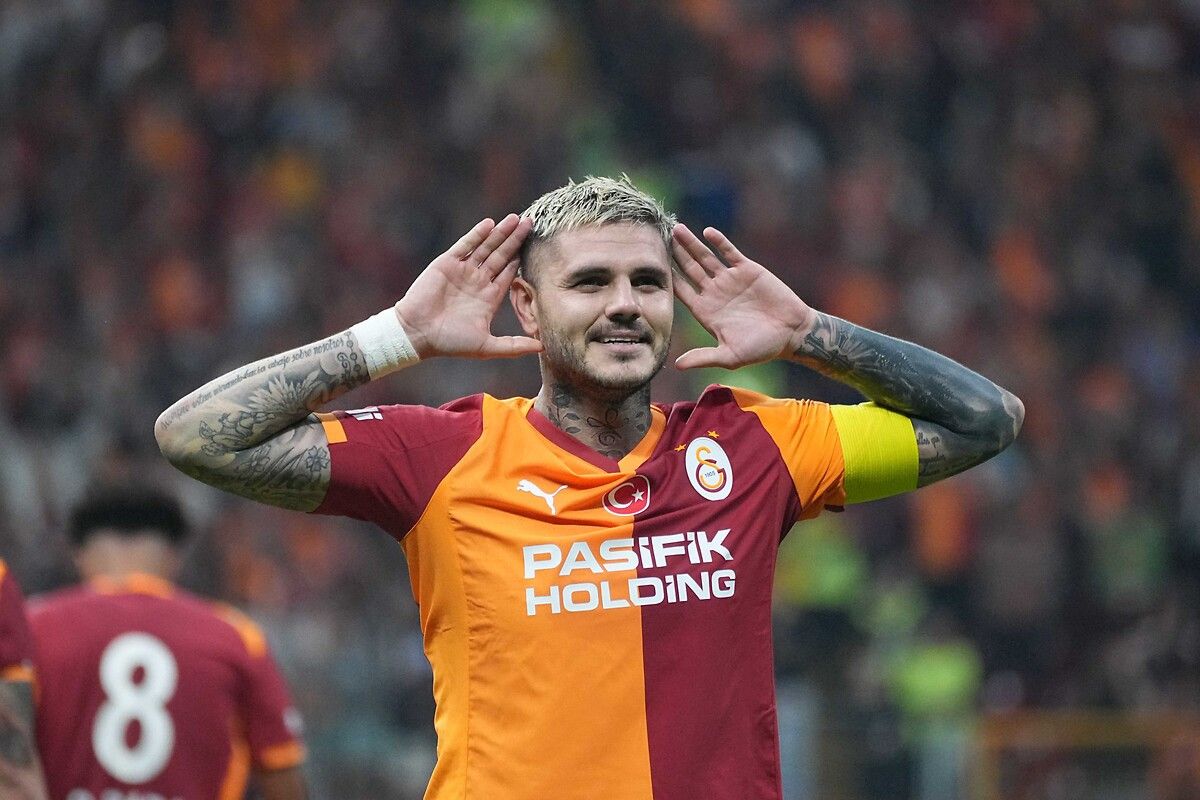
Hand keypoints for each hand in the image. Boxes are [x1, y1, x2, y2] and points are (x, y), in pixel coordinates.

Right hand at [395, 214, 541, 358]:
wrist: (417, 333)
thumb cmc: (450, 343)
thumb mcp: (487, 347)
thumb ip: (514, 346)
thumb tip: (543, 348)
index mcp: (489, 298)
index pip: (509, 273)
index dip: (521, 260)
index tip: (537, 246)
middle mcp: (478, 281)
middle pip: (501, 255)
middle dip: (515, 240)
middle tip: (530, 222)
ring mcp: (463, 271)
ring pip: (486, 247)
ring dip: (500, 233)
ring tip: (515, 218)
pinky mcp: (447, 263)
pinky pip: (465, 245)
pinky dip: (477, 234)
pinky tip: (490, 224)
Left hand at [671, 223, 816, 369]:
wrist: (792, 332)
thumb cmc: (762, 348)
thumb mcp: (730, 357)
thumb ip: (704, 358)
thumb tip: (677, 365)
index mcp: (706, 312)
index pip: (681, 292)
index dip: (668, 280)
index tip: (650, 269)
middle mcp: (714, 293)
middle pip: (689, 270)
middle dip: (675, 255)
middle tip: (658, 238)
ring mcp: (730, 280)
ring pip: (706, 258)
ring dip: (692, 244)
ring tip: (677, 229)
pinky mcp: (747, 270)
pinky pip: (729, 252)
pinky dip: (719, 242)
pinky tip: (707, 232)